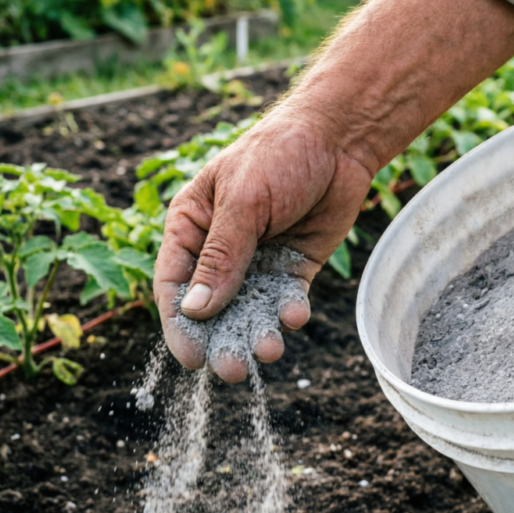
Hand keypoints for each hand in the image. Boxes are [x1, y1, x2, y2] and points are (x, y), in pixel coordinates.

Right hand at [152, 0, 513, 381]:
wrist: (339, 140)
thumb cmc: (278, 156)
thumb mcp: (244, 203)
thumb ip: (222, 257)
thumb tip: (194, 310)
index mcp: (191, 227)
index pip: (174, 284)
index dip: (180, 324)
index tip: (192, 358)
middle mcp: (220, 250)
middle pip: (213, 307)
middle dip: (222, 340)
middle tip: (234, 370)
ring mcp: (257, 261)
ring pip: (250, 310)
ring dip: (257, 332)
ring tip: (269, 351)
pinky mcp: (292, 267)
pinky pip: (285, 299)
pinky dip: (288, 312)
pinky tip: (295, 314)